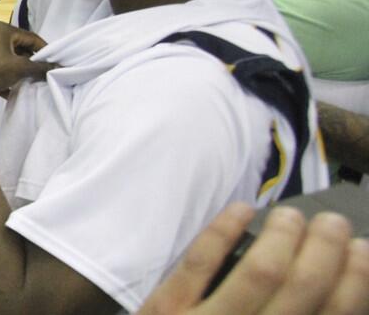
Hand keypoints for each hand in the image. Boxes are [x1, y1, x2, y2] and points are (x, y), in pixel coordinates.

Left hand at [0, 22, 54, 98]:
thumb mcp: (20, 68)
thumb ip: (40, 67)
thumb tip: (57, 67)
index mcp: (3, 29)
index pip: (31, 37)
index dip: (44, 50)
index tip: (53, 62)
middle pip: (18, 47)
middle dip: (29, 61)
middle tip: (40, 73)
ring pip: (5, 58)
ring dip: (16, 70)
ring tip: (26, 82)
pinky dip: (2, 76)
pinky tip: (8, 91)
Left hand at [138, 204, 368, 314]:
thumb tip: (337, 290)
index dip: (354, 281)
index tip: (362, 250)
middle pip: (300, 290)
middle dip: (324, 250)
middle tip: (333, 223)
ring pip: (257, 273)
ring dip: (282, 237)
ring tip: (291, 216)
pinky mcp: (166, 308)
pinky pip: (199, 262)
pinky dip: (222, 231)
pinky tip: (240, 209)